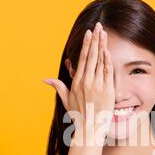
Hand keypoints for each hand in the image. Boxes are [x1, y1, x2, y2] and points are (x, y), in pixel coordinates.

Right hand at [44, 22, 114, 143]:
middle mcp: (86, 82)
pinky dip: (108, 61)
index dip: (86, 45)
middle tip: (98, 26)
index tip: (88, 34)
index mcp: (77, 83)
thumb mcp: (67, 100)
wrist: (90, 129)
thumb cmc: (78, 116)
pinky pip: (107, 73)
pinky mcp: (107, 91)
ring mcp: (97, 86)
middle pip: (91, 56)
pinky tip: (108, 51)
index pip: (82, 59)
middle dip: (95, 40)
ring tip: (104, 33)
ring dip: (102, 46)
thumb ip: (58, 87)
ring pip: (100, 62)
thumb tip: (46, 79)